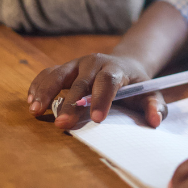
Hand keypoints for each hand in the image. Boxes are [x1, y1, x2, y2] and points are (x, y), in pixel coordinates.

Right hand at [27, 53, 166, 129]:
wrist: (125, 64)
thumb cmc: (136, 85)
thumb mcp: (150, 93)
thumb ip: (155, 106)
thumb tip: (155, 121)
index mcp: (115, 68)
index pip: (108, 82)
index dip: (102, 99)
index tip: (97, 118)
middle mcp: (94, 63)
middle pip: (81, 82)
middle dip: (70, 103)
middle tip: (62, 124)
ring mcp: (76, 64)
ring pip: (58, 74)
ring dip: (46, 91)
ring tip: (35, 110)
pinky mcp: (65, 68)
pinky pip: (48, 74)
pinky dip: (38, 86)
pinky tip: (32, 102)